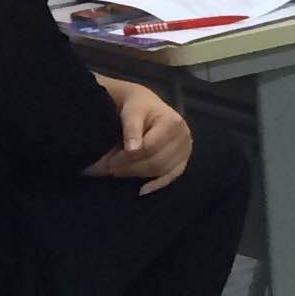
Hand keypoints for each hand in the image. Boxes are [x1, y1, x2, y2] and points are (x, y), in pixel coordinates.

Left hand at [88, 78, 191, 193]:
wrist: (145, 105)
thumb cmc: (137, 107)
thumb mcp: (131, 111)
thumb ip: (132, 128)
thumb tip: (132, 149)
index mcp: (173, 123)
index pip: (149, 148)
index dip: (128, 157)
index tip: (109, 161)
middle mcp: (184, 137)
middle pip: (156, 161)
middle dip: (130, 168)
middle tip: (108, 170)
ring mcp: (186, 150)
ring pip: (161, 170)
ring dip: (137, 175)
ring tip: (117, 173)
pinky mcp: (183, 160)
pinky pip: (172, 176)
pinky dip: (157, 184)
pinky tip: (142, 190)